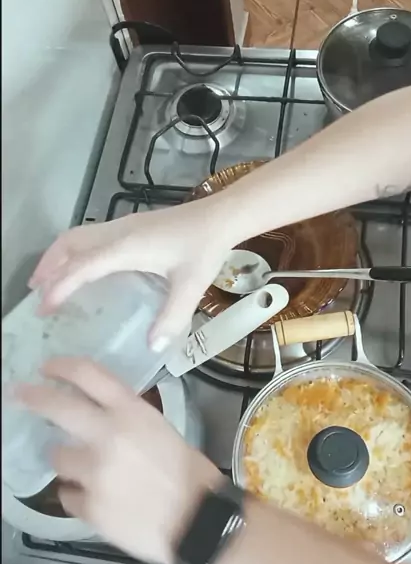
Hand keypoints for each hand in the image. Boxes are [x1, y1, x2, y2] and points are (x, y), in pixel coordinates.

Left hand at [15, 358, 220, 563]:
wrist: (197, 523)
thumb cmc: (191, 476)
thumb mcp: (164, 432)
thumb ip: (131, 421)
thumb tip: (108, 418)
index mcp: (132, 413)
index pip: (89, 375)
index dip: (63, 367)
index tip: (48, 367)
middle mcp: (108, 436)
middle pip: (57, 406)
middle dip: (33, 397)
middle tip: (19, 395)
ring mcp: (94, 472)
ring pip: (57, 458)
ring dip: (66, 461)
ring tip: (83, 469)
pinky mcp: (89, 506)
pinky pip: (68, 496)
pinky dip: (78, 496)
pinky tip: (96, 499)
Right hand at [29, 197, 231, 345]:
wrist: (220, 217)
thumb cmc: (204, 249)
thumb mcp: (190, 287)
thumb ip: (172, 318)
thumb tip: (153, 347)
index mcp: (125, 248)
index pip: (81, 266)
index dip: (60, 287)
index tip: (45, 308)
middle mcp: (117, 233)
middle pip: (69, 244)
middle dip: (48, 266)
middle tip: (36, 293)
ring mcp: (123, 225)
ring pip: (78, 236)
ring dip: (59, 256)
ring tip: (49, 279)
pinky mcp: (131, 225)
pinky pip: (91, 236)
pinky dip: (75, 251)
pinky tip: (83, 268)